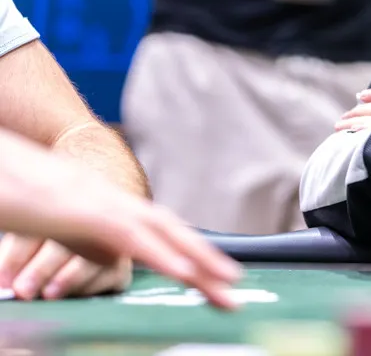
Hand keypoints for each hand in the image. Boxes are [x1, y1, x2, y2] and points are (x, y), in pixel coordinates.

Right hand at [0, 130, 242, 308]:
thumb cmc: (15, 196)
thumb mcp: (58, 224)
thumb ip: (89, 240)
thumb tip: (113, 259)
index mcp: (107, 204)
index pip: (159, 228)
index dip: (189, 249)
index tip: (217, 274)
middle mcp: (111, 199)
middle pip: (170, 230)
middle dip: (205, 259)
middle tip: (235, 287)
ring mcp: (100, 202)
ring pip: (161, 232)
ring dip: (197, 260)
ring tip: (226, 285)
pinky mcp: (84, 212)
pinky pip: (130, 236)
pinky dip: (161, 254)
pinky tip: (184, 273)